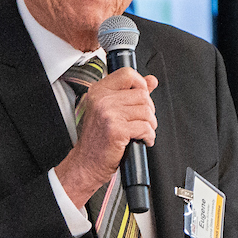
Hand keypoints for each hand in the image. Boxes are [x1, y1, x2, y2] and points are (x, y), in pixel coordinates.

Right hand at [53, 69, 157, 208]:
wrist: (86, 163)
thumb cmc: (96, 139)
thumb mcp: (109, 110)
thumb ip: (131, 93)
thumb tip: (151, 80)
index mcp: (99, 92)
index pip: (128, 74)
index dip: (141, 84)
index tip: (143, 95)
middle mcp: (102, 100)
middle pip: (142, 94)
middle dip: (148, 110)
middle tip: (141, 121)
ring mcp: (108, 114)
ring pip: (146, 111)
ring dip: (150, 125)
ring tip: (140, 132)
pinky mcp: (117, 130)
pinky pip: (146, 127)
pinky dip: (148, 136)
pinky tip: (141, 140)